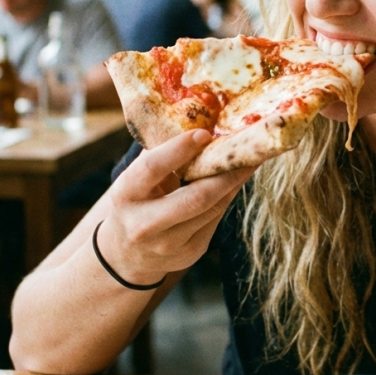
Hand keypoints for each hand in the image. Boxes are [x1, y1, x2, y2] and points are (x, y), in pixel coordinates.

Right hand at [96, 130, 254, 284]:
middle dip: (226, 173)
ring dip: (234, 182)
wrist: (126, 254)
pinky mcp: (190, 253)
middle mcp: (143, 224)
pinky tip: (237, 180)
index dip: (178, 149)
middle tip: (247, 150)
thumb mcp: (136, 179)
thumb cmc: (136, 202)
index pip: (152, 168)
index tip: (204, 133)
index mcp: (125, 195)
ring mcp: (168, 244)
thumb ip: (159, 154)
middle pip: (195, 197)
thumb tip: (196, 120)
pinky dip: (228, 197)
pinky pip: (216, 220)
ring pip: (212, 209)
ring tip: (250, 160)